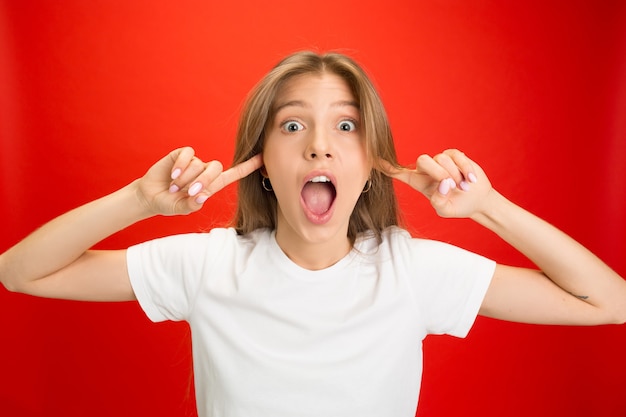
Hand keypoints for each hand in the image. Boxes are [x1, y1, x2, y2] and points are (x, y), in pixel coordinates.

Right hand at [136, 147, 262, 215]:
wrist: (150, 197)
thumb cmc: (169, 204)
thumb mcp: (182, 209)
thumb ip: (192, 205)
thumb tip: (201, 197)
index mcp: (211, 185)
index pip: (233, 174)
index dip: (247, 166)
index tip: (262, 158)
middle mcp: (204, 171)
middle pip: (215, 168)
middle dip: (203, 181)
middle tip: (189, 192)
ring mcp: (193, 162)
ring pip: (199, 164)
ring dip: (186, 178)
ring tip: (174, 187)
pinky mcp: (180, 155)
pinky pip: (186, 154)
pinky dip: (180, 166)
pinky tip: (172, 175)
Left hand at [379, 149, 492, 218]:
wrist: (477, 202)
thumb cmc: (457, 206)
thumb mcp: (445, 210)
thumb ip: (439, 201)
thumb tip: (443, 184)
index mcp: (419, 182)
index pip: (399, 173)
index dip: (387, 167)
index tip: (374, 160)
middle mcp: (427, 170)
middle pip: (422, 160)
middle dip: (437, 172)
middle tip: (450, 186)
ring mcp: (441, 161)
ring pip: (441, 158)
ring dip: (454, 175)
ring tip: (463, 188)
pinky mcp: (455, 156)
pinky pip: (456, 156)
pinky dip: (465, 168)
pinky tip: (470, 180)